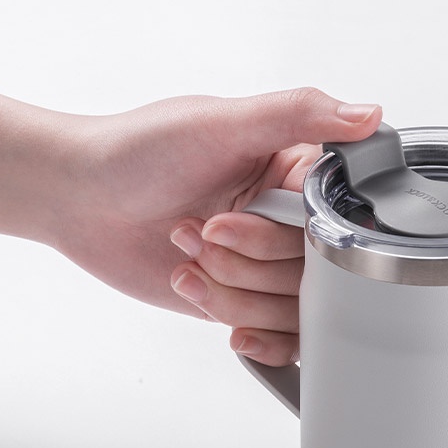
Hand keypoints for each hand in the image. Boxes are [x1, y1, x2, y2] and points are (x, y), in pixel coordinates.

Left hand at [55, 88, 381, 364]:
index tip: (231, 219)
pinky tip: (205, 298)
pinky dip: (242, 324)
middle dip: (246, 261)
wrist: (79, 199)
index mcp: (294, 173)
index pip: (333, 221)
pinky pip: (276, 334)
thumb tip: (369, 114)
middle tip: (200, 230)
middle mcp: (287, 220)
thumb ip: (299, 114)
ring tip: (187, 252)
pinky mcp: (245, 299)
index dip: (282, 233)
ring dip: (231, 289)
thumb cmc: (138, 151)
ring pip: (293, 308)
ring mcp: (267, 264)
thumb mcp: (222, 122)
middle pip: (314, 273)